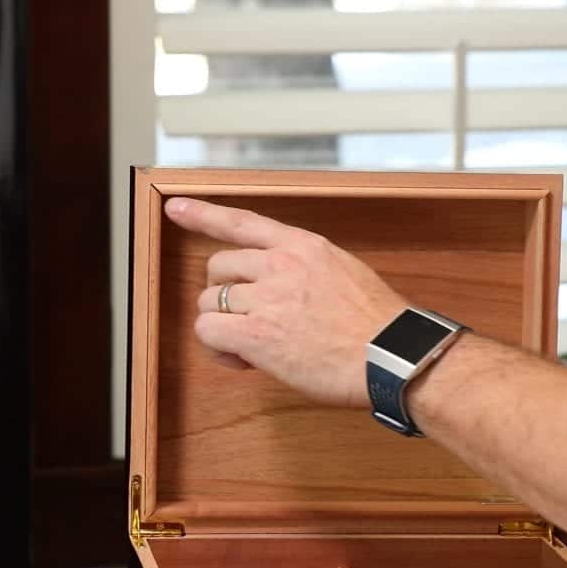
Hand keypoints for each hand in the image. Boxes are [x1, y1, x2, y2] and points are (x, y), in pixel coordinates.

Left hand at [164, 197, 407, 408]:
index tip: (175, 208)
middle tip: (249, 318)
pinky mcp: (255, 334)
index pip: (240, 221)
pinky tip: (243, 360)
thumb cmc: (375, 324)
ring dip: (223, 324)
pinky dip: (218, 348)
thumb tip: (278, 287)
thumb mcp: (343, 271)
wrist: (391, 356)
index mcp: (301, 246)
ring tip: (251, 345)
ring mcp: (265, 298)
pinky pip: (208, 331)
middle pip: (217, 266)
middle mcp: (278, 265)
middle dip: (224, 292)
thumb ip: (304, 269)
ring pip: (208, 301)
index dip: (202, 214)